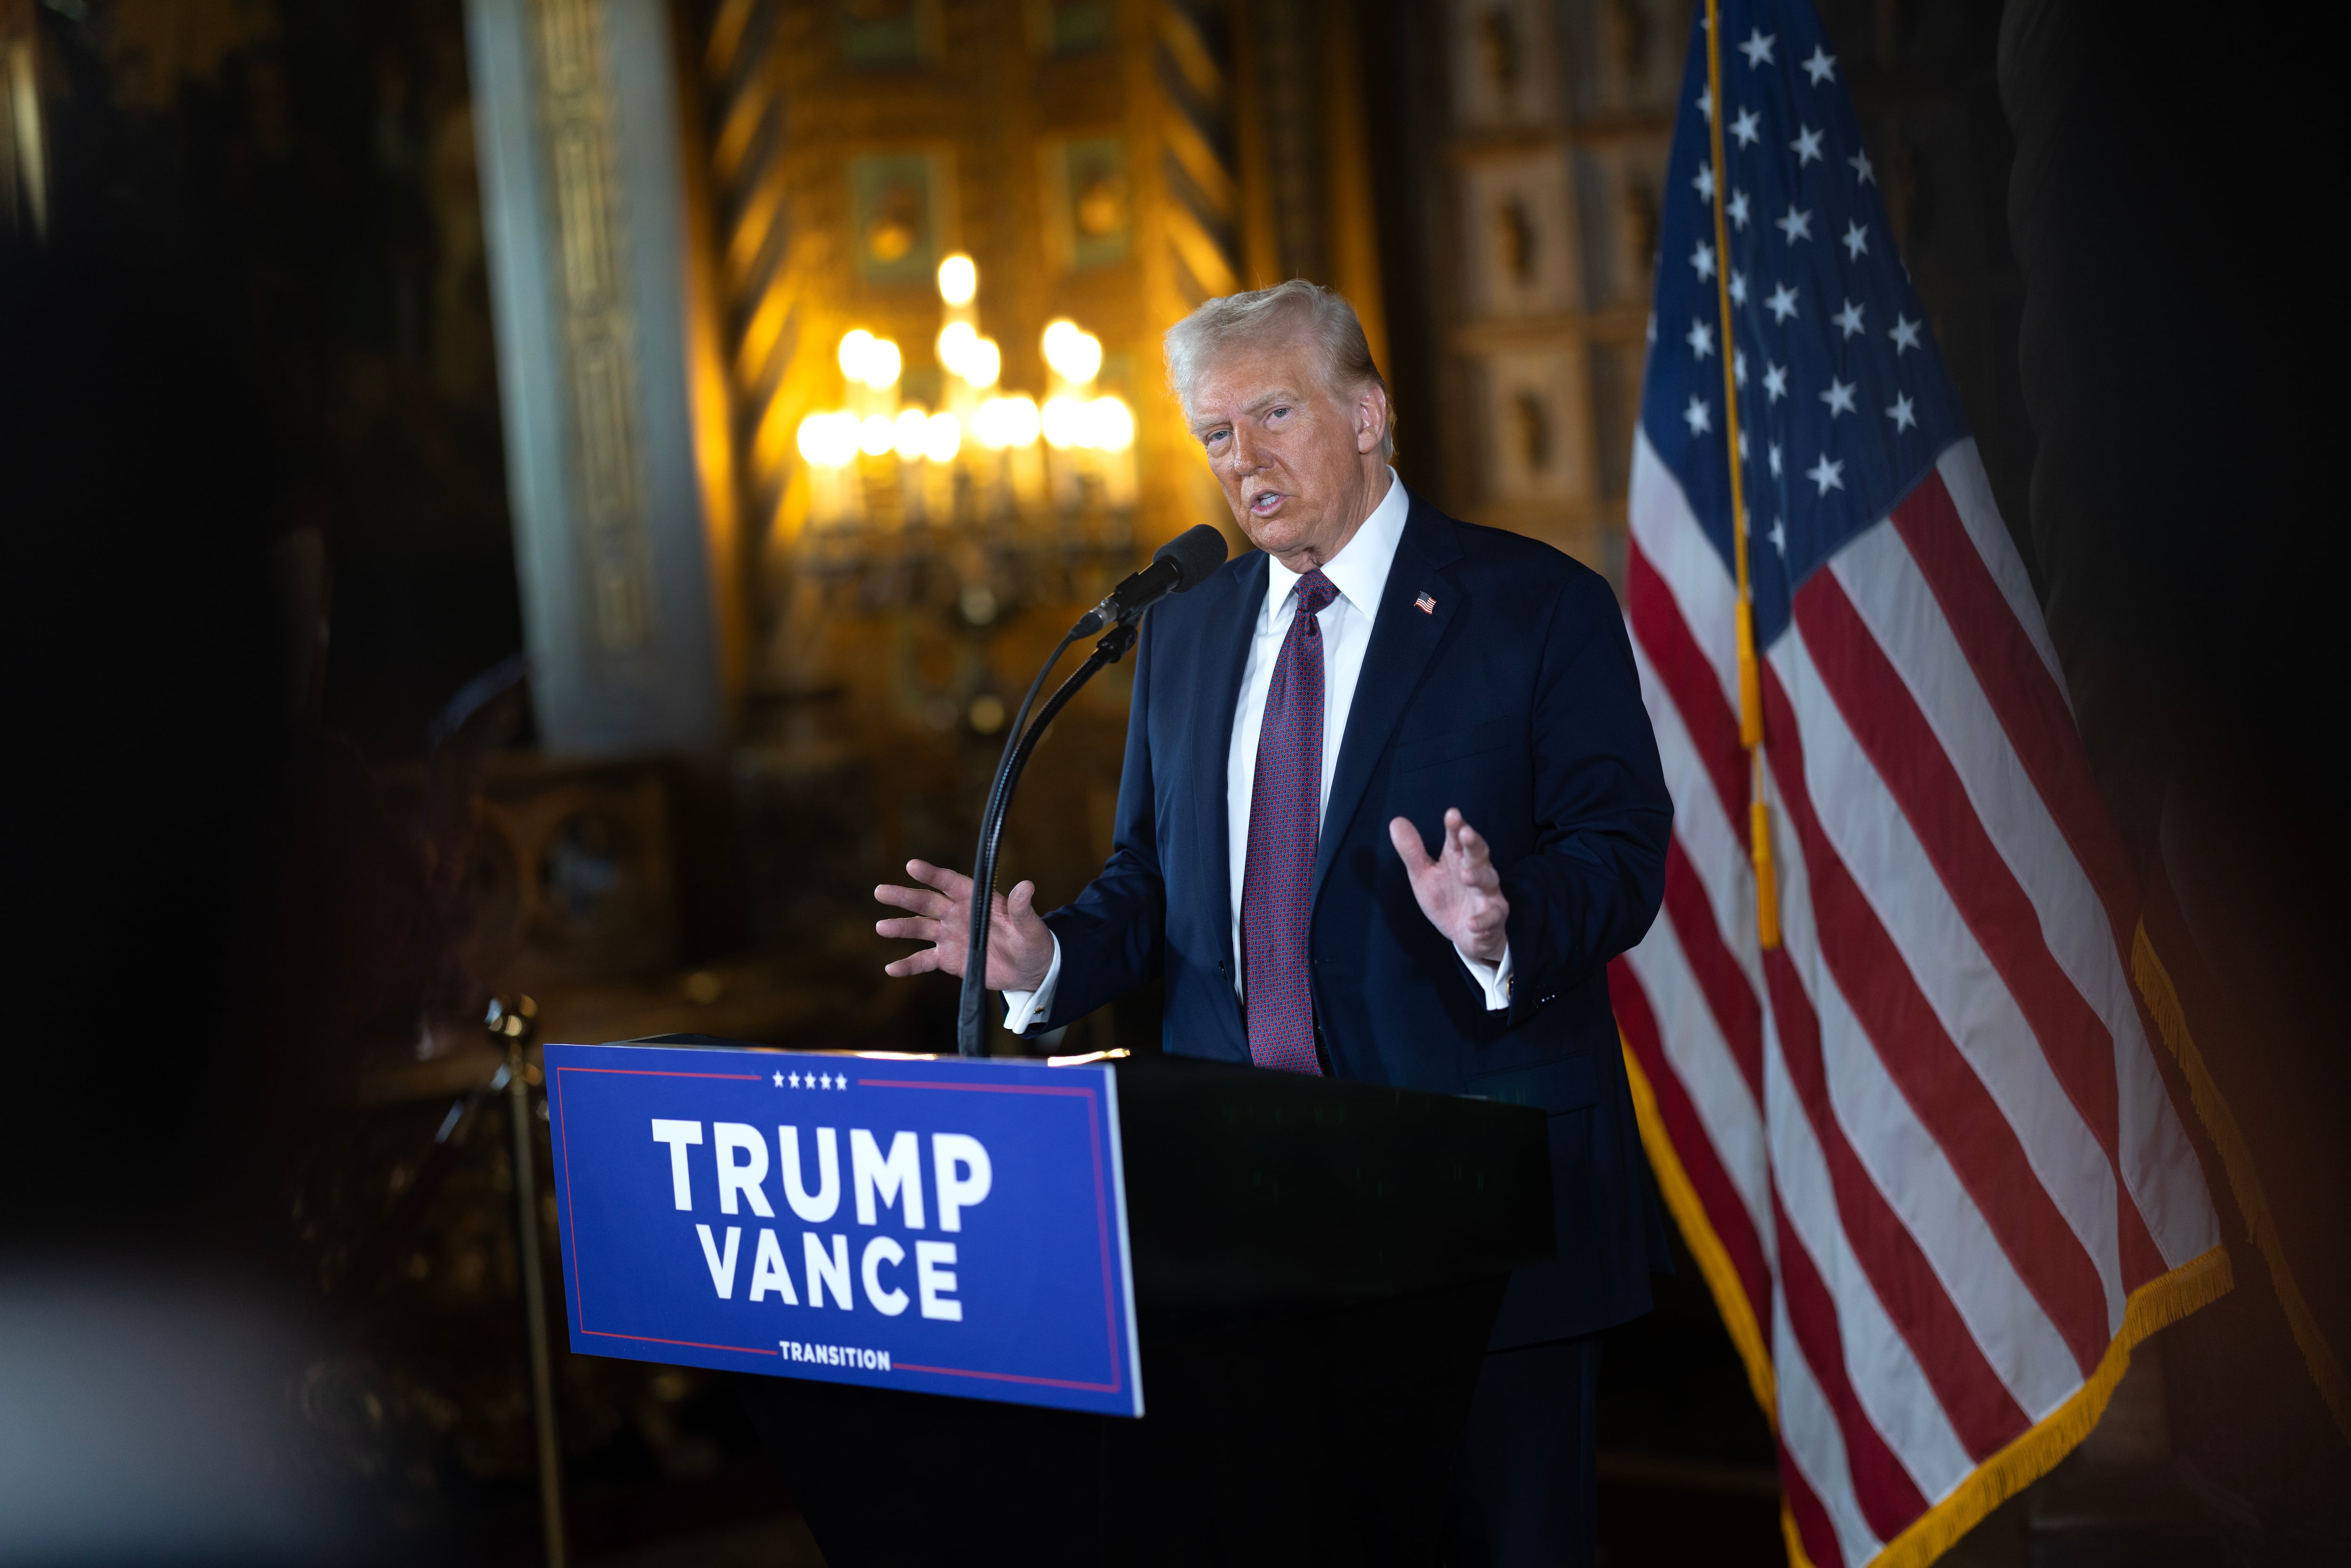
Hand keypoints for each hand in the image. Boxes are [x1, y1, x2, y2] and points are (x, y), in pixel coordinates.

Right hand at [874, 860, 1054, 991]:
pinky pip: (923, 961)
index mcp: (975, 899)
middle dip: (904, 896)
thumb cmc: (1031, 940)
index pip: (950, 883)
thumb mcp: (1030, 925)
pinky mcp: (947, 958)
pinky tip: (891, 969)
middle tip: (880, 891)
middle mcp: (957, 914)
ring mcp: (949, 936)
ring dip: (901, 928)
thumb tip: (1027, 886)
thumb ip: (1022, 908)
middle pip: (927, 902)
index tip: (911, 865)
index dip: (932, 875)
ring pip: (920, 929)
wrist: (1028, 968)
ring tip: (881, 927)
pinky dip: (908, 965)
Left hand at [1389, 809, 1509, 962]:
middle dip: (1473, 843)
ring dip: (1478, 877)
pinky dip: (1482, 920)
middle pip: (1478, 853)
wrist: (1464, 934)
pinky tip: (1472, 922)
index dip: (1456, 826)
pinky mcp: (1494, 916)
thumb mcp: (1423, 875)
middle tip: (1465, 833)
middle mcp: (1477, 870)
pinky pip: (1491, 916)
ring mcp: (1488, 893)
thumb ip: (1412, 852)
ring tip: (1466, 875)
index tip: (1452, 813)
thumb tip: (1396, 821)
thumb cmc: (1446, 898)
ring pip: (1488, 880)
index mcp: (1457, 858)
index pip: (1457, 838)